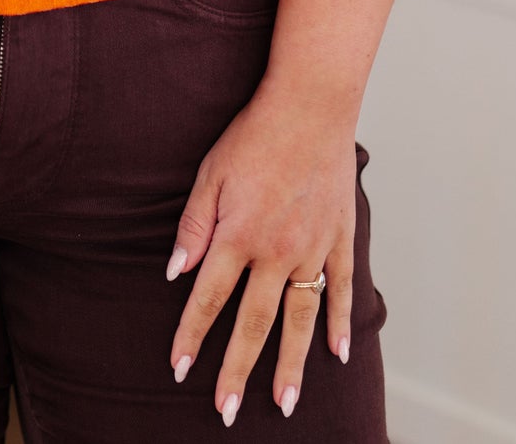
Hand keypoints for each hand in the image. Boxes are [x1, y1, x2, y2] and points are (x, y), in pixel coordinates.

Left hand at [164, 83, 355, 424]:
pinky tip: (338, 354)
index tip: (178, 368)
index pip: (209, 298)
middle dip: (237, 370)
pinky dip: (341, 323)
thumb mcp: (210, 173)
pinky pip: (342, 290)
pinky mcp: (341, 238)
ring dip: (291, 366)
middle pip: (254, 323)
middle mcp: (277, 251)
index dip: (191, 335)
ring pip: (300, 319)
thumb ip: (193, 225)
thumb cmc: (254, 135)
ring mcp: (314, 248)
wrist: (310, 105)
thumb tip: (173, 272)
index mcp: (239, 235)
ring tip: (284, 404)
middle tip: (226, 411)